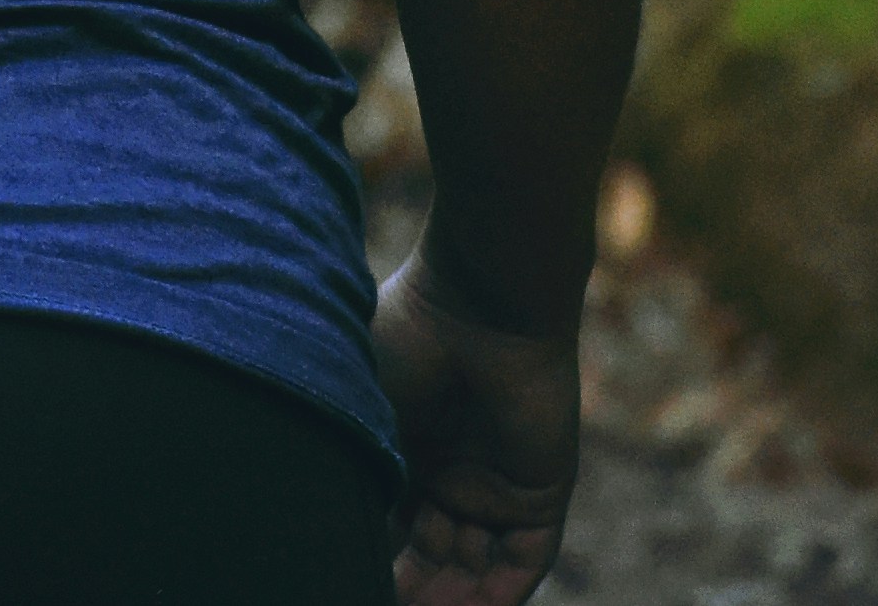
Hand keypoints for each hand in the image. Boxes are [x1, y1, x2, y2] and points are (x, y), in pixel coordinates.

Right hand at [373, 253, 580, 605]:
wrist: (479, 303)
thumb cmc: (408, 339)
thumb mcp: (365, 412)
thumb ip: (362, 471)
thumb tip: (335, 526)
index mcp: (409, 446)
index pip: (396, 526)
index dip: (376, 561)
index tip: (342, 581)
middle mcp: (455, 470)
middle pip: (436, 555)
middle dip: (414, 590)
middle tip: (386, 605)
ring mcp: (499, 483)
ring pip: (477, 565)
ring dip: (452, 600)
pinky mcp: (543, 492)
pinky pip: (524, 559)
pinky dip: (498, 594)